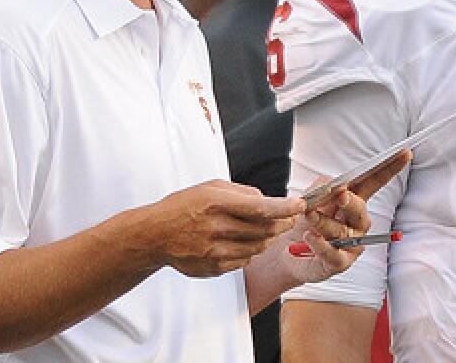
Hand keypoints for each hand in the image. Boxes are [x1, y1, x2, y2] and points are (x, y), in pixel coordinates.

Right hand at [148, 179, 304, 277]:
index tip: (300, 205)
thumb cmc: (184, 206)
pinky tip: (244, 242)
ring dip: (269, 238)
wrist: (155, 235)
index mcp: (216, 203)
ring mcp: (214, 251)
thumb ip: (242, 192)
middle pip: (264, 230)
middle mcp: (215, 228)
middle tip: (289, 218)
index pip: (260, 207)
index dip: (285, 207)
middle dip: (282, 223)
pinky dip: (251, 251)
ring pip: (257, 247)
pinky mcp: (213, 268)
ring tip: (269, 229)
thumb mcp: (211, 187)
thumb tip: (268, 201)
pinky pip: (244, 261)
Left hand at [283, 150, 411, 282]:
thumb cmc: (303, 221)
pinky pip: (332, 253)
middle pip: (359, 209)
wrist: (285, 252)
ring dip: (322, 221)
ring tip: (307, 215)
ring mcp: (351, 243)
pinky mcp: (339, 263)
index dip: (389, 168)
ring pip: (341, 230)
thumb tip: (334, 186)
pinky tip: (309, 237)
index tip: (405, 153)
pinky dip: (320, 244)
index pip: (374, 182)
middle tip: (340, 195)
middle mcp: (357, 222)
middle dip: (350, 202)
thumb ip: (321, 187)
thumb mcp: (309, 197)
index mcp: (354, 200)